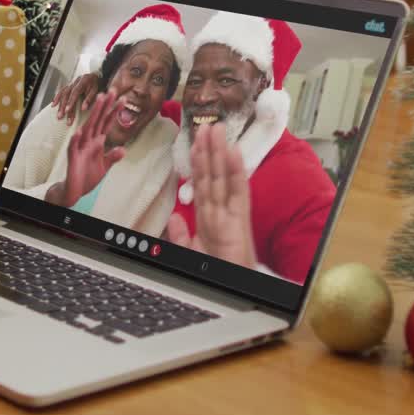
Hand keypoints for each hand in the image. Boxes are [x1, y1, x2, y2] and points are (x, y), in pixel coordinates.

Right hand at [52, 71, 100, 124]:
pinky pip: (61, 92)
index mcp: (83, 82)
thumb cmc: (95, 84)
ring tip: (58, 114)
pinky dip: (57, 98)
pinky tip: (53, 105)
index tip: (67, 110)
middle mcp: (75, 82)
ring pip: (63, 94)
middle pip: (67, 94)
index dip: (71, 101)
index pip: (75, 92)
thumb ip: (89, 99)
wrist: (94, 76)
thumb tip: (83, 109)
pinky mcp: (68, 86)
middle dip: (63, 106)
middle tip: (61, 117)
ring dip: (60, 105)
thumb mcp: (95, 91)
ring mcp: (71, 83)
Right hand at [61, 90, 124, 204]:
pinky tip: (79, 131)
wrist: (76, 190)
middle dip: (105, 106)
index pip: (107, 123)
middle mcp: (89, 141)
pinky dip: (76, 140)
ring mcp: (81, 148)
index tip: (122, 99)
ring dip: (93, 115)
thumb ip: (113, 156)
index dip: (114, 111)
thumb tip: (123, 149)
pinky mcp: (73, 158)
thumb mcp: (104, 166)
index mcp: (97, 142)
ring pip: (87, 128)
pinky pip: (74, 147)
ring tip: (98, 101)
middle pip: (98, 120)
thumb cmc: (88, 176)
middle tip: (111, 90)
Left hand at [165, 123, 256, 267]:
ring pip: (222, 177)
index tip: (195, 141)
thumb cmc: (218, 272)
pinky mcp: (239, 220)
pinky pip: (238, 192)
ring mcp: (230, 213)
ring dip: (219, 152)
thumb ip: (181, 235)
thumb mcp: (192, 252)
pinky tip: (233, 153)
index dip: (197, 162)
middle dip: (208, 149)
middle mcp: (219, 210)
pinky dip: (236, 172)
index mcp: (208, 217)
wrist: (232, 290)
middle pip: (212, 174)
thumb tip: (174, 217)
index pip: (201, 183)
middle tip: (206, 124)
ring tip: (217, 129)